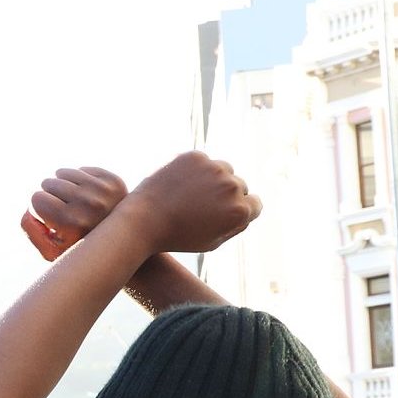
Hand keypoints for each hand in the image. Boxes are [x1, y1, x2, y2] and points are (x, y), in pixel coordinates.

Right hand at [20, 167, 128, 262]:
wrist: (124, 243)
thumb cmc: (83, 249)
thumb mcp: (53, 252)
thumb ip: (32, 232)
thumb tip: (27, 209)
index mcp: (71, 223)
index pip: (36, 198)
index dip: (40, 209)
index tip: (50, 219)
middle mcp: (89, 204)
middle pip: (48, 182)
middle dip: (50, 196)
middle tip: (63, 211)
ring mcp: (103, 190)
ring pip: (62, 172)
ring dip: (62, 186)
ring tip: (73, 203)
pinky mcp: (112, 180)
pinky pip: (81, 170)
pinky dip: (79, 181)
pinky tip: (87, 197)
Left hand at [117, 151, 260, 254]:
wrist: (142, 221)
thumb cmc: (177, 237)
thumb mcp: (213, 241)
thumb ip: (236, 224)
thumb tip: (249, 206)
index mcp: (239, 211)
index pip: (255, 204)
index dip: (238, 210)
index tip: (221, 214)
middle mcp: (231, 187)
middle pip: (240, 186)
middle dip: (226, 194)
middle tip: (201, 206)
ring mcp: (213, 168)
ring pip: (224, 170)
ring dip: (213, 179)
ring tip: (190, 195)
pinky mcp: (194, 156)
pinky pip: (203, 162)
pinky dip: (195, 170)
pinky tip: (179, 184)